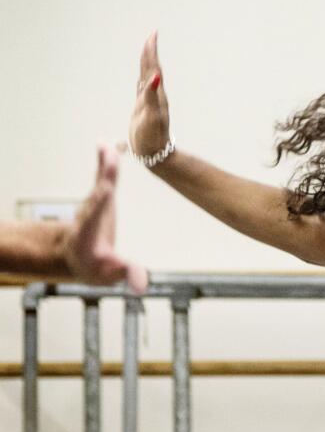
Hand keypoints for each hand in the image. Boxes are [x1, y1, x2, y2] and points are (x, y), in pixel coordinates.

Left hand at [61, 145, 147, 293]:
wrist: (74, 253)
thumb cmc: (94, 265)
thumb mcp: (107, 274)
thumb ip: (125, 275)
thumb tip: (143, 286)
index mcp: (91, 233)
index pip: (96, 216)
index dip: (100, 203)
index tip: (105, 188)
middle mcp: (90, 214)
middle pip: (98, 191)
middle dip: (104, 176)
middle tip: (109, 156)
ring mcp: (94, 202)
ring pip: (100, 179)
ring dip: (106, 162)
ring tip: (110, 145)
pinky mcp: (101, 195)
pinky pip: (106, 175)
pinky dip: (109, 159)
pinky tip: (113, 144)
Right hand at [129, 31, 170, 160]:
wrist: (155, 154)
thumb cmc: (153, 137)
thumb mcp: (152, 116)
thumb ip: (152, 95)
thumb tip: (157, 77)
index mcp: (156, 94)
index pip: (153, 67)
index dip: (151, 51)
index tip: (153, 34)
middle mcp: (154, 95)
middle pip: (151, 69)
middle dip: (150, 52)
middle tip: (152, 35)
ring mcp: (149, 102)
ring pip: (148, 77)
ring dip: (147, 63)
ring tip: (147, 50)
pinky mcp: (144, 110)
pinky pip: (143, 90)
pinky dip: (142, 80)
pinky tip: (142, 78)